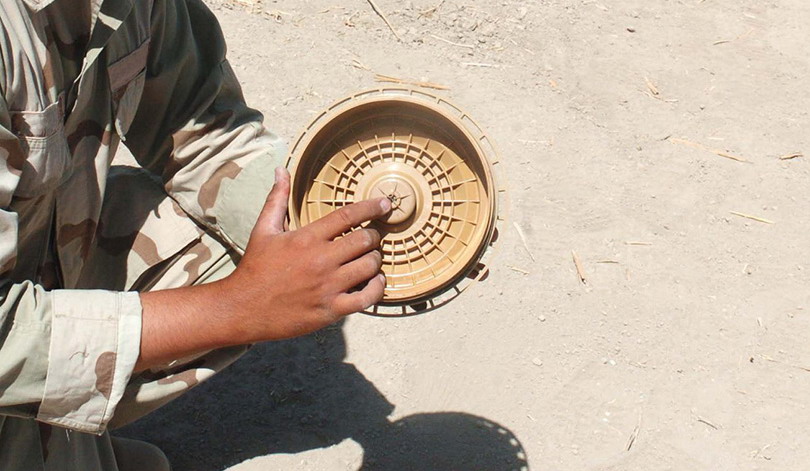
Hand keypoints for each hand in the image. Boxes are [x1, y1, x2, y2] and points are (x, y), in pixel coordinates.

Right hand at [222, 167, 391, 342]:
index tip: (385, 204)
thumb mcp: (263, 230)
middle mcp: (320, 260)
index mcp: (306, 238)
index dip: (371, 207)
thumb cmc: (255, 268)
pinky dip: (377, 288)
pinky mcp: (331, 310)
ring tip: (370, 258)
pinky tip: (376, 282)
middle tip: (372, 238)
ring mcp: (328, 286)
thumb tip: (281, 170)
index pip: (348, 216)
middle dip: (374, 236)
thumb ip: (277, 199)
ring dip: (375, 260)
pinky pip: (367, 297)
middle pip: (365, 240)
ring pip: (370, 266)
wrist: (243, 308)